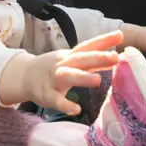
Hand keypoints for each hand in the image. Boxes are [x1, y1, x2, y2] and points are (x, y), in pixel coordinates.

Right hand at [0, 31, 122, 114]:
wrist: (25, 76)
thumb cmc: (56, 68)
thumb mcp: (73, 61)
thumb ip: (94, 60)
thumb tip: (118, 55)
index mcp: (71, 55)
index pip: (88, 45)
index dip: (103, 41)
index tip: (120, 35)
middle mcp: (63, 63)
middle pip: (80, 58)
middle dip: (98, 57)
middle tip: (115, 57)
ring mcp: (53, 78)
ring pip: (67, 76)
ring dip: (82, 77)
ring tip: (97, 80)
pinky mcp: (45, 94)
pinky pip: (55, 99)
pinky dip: (65, 104)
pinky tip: (76, 110)